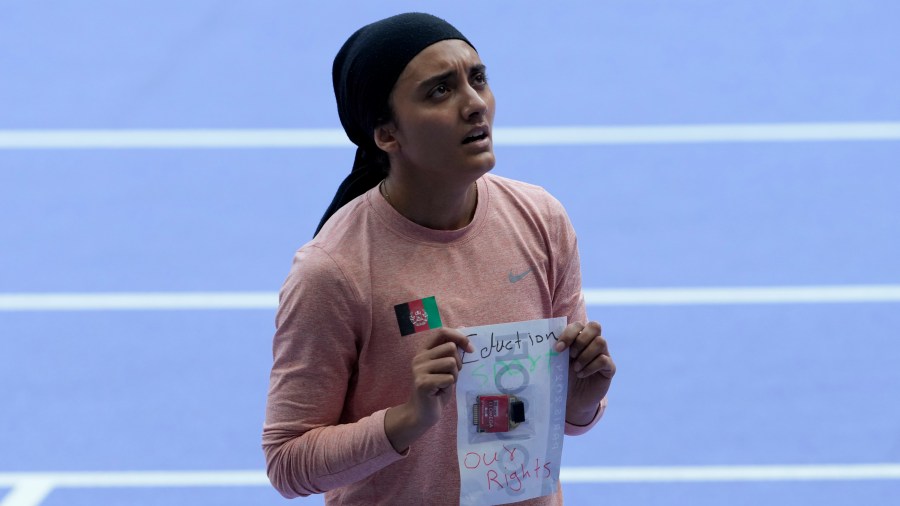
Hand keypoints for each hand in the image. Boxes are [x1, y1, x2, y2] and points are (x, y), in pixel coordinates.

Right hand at [385, 328, 473, 451]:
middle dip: (458, 363)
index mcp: (424, 351)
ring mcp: (419, 369)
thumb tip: (463, 327)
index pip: (442, 332)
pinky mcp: (422, 382)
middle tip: (450, 376)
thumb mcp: (446, 367)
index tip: (470, 349)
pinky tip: (439, 392)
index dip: (459, 337)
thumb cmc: (436, 390)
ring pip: (451, 363)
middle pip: (451, 348)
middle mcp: (419, 357)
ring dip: (454, 376)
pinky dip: (449, 386)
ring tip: (444, 384)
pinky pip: (449, 378)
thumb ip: (452, 350)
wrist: (422, 413)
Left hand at [554, 321, 614, 424]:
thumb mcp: (557, 362)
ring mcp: (603, 354)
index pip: (579, 325)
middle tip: (570, 355)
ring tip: (575, 368)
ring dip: (585, 355)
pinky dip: (590, 367)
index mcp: (579, 337)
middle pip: (595, 326)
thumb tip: (545, 340)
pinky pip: (604, 360)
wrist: (572, 399)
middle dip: (580, 340)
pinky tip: (581, 374)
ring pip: (601, 342)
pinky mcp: (609, 368)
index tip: (557, 349)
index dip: (569, 333)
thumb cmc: (563, 377)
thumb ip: (556, 350)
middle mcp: (593, 343)